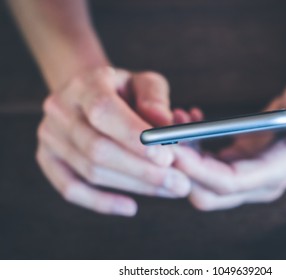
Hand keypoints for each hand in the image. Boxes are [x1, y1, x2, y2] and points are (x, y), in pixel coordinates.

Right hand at [36, 66, 191, 215]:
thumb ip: (155, 98)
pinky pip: (71, 189)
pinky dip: (101, 202)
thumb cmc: (125, 91)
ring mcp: (50, 136)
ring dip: (134, 186)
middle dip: (143, 170)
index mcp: (85, 84)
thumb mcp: (144, 83)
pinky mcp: (47, 159)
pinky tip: (131, 207)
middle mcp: (60, 109)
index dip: (134, 137)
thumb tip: (165, 124)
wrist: (89, 96)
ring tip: (170, 190)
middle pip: (97, 149)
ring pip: (89, 171)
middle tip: (180, 183)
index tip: (168, 157)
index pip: (103, 111)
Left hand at [174, 77, 285, 210]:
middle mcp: (259, 183)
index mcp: (277, 172)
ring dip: (179, 157)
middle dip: (180, 169)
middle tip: (157, 138)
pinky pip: (203, 168)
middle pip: (208, 193)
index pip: (230, 182)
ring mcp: (245, 178)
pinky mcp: (235, 167)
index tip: (169, 147)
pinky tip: (185, 121)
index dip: (197, 168)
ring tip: (171, 120)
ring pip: (200, 183)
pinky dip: (188, 148)